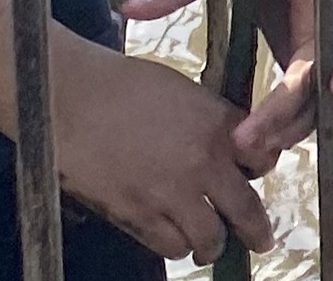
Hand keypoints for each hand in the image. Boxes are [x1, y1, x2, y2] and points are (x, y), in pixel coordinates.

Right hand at [50, 36, 268, 261]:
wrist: (70, 96)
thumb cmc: (121, 84)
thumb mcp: (183, 90)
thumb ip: (211, 119)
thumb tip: (223, 140)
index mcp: (219, 124)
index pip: (262, 159)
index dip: (259, 172)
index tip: (254, 179)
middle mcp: (205, 162)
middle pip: (247, 209)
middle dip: (256, 231)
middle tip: (261, 241)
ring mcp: (172, 192)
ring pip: (210, 238)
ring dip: (211, 245)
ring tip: (207, 247)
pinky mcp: (138, 214)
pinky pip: (171, 246)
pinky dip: (176, 247)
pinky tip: (174, 241)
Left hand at [123, 0, 332, 175]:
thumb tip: (128, 10)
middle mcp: (326, 20)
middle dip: (303, 115)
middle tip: (256, 145)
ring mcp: (317, 38)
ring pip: (327, 91)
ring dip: (299, 123)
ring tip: (252, 150)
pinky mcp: (303, 50)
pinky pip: (310, 91)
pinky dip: (293, 116)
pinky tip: (260, 137)